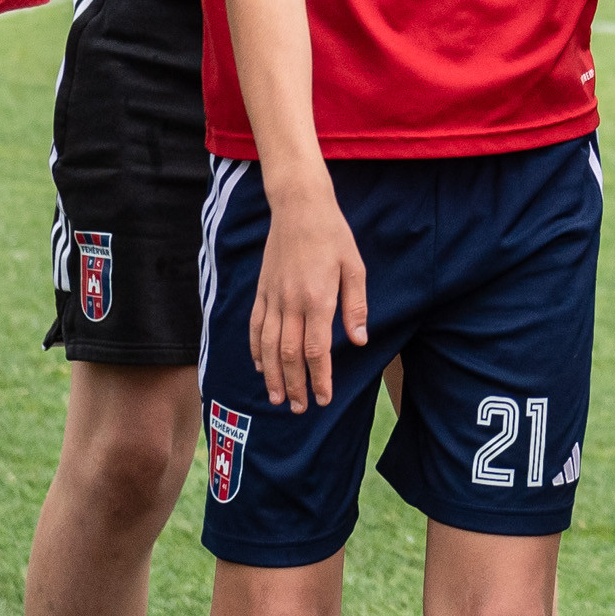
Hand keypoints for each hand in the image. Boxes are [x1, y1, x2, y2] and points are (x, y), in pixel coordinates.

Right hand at [251, 176, 368, 408]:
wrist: (299, 207)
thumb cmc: (333, 236)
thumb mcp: (354, 267)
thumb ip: (355, 307)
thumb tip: (358, 341)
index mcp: (317, 299)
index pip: (316, 350)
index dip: (319, 378)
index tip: (323, 399)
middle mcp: (291, 303)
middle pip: (289, 355)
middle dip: (295, 385)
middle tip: (299, 408)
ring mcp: (272, 298)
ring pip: (267, 346)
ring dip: (272, 376)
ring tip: (278, 398)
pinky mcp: (261, 291)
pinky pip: (255, 327)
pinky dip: (255, 351)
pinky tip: (261, 367)